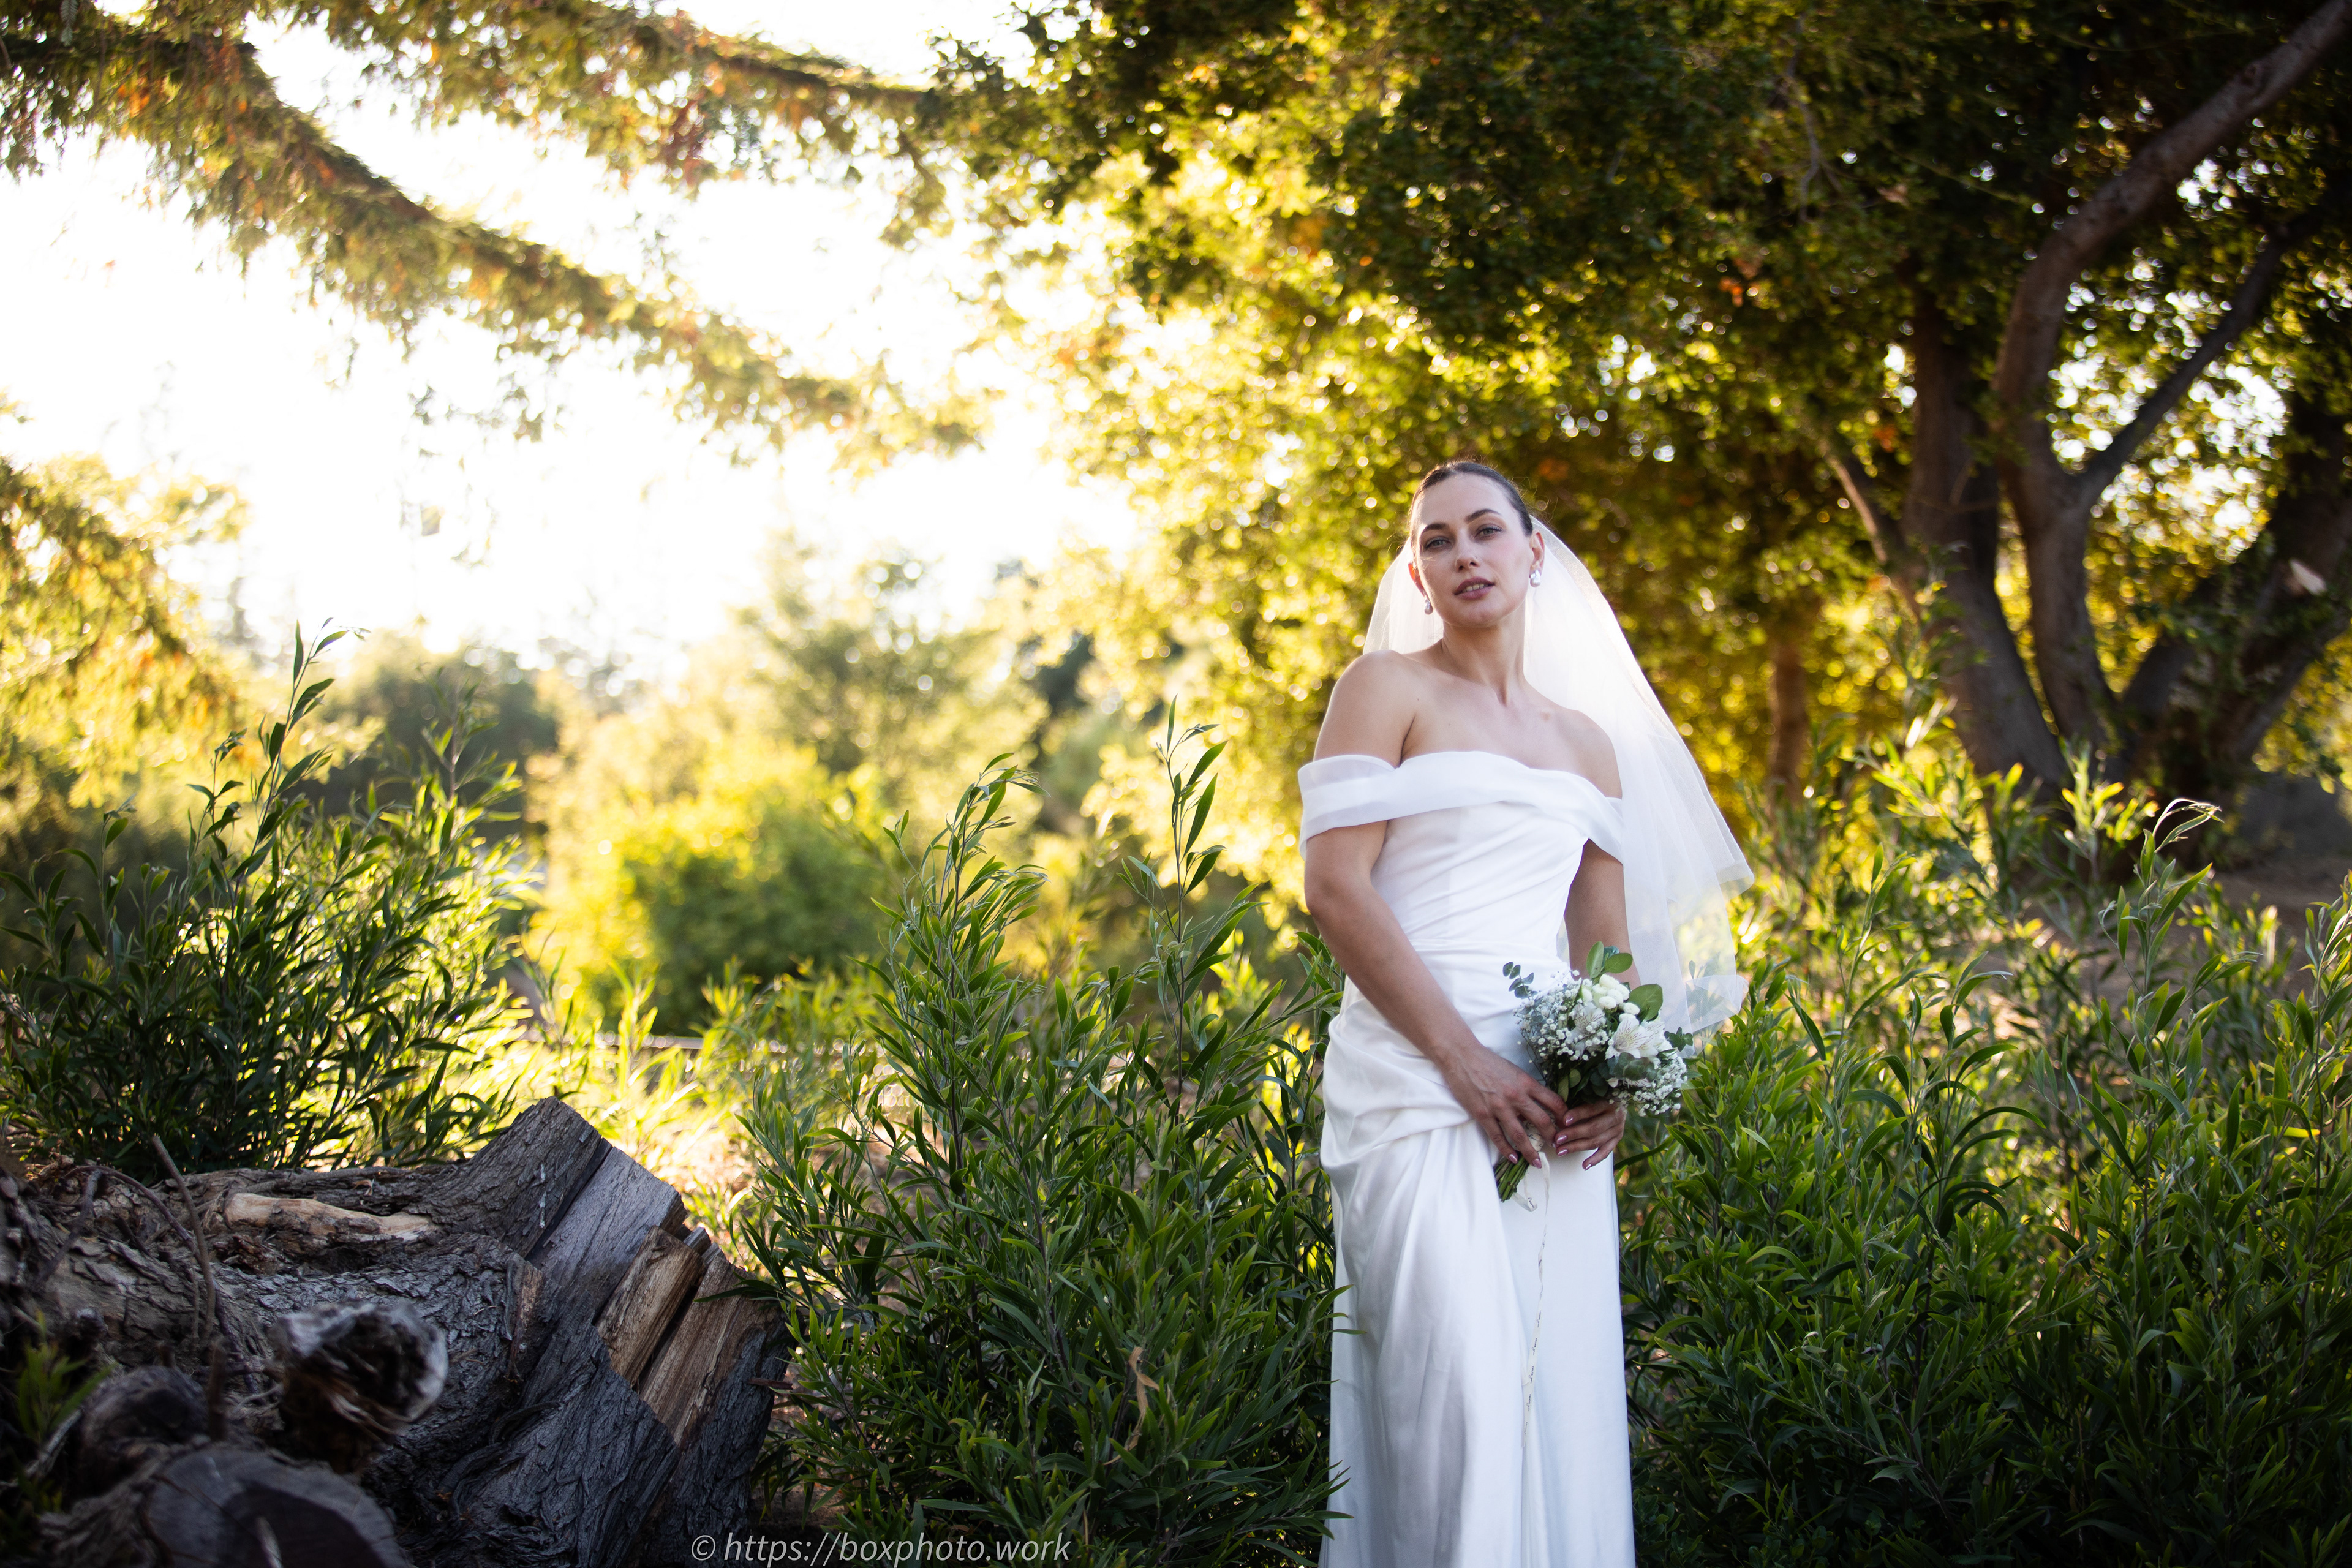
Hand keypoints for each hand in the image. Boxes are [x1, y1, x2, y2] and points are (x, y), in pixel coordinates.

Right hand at [1439, 1045, 1568, 1169]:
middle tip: (1556, 1146)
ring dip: (1530, 1151)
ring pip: (1520, 1135)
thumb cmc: (1488, 1062)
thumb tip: (1537, 1105)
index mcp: (1526, 1083)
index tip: (1567, 1125)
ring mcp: (1499, 1107)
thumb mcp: (1514, 1070)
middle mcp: (1516, 1096)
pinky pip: (1498, 1137)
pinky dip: (1506, 1150)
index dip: (1564, 1116)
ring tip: (1536, 1162)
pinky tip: (1513, 1158)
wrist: (1462, 1057)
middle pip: (1542, 1121)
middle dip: (1552, 1137)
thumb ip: (1526, 1087)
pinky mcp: (1483, 1114)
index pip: (1554, 1102)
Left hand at [1553, 1100, 1625, 1169]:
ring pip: (1597, 1141)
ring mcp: (1618, 1129)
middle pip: (1593, 1128)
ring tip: (1561, 1151)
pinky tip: (1584, 1165)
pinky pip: (1606, 1152)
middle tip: (1557, 1139)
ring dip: (1577, 1147)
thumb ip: (1579, 1102)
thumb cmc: (1599, 1097)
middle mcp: (1616, 1116)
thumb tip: (1559, 1114)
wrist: (1619, 1101)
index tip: (1564, 1121)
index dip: (1577, 1115)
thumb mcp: (1591, 1095)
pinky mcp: (1617, 1139)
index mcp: (1609, 1101)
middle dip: (1574, 1134)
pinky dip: (1595, 1159)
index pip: (1591, 1110)